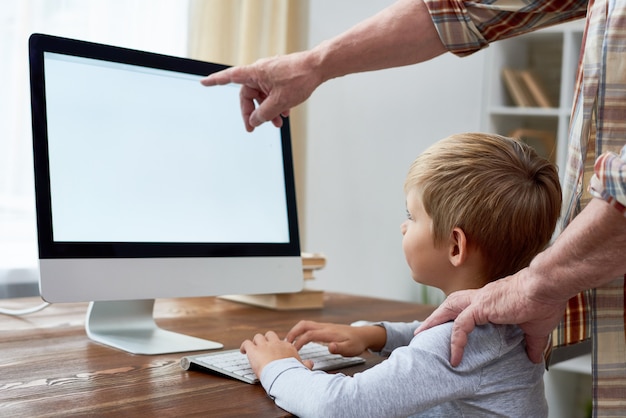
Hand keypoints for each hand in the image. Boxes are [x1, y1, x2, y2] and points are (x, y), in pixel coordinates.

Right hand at [201, 52, 321, 131]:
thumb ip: (264, 114)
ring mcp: (270, 75)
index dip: (215, 81)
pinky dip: (276, 104)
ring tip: (278, 124)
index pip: (230, 77)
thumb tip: (254, 121)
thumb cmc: (299, 78)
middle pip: (248, 95)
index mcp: (255, 73)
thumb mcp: (279, 102)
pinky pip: (272, 93)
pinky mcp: (279, 77)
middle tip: (254, 128)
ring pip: (262, 96)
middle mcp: (260, 72)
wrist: (318, 67)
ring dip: (268, 111)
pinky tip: (285, 114)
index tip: (203, 82)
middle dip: (253, 113)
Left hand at [240, 331, 312, 377]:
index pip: (282, 342)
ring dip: (255, 342)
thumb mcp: (302, 368)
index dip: (278, 346)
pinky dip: (244, 346)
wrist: (283, 376)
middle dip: (266, 339)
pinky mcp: (254, 350)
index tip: (276, 351)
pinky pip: (246, 343)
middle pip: (269, 334)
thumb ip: (305, 364)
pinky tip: (242, 351)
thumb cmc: (293, 374)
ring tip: (253, 348)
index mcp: (287, 347)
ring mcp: (264, 346)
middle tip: (263, 347)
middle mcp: (276, 343)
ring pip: (258, 337)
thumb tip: (310, 363)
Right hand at [285, 320, 385, 356]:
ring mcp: (324, 327)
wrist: (363, 335)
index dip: (299, 342)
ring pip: (305, 324)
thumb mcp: (350, 349)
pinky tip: (299, 340)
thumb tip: (330, 347)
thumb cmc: (356, 343)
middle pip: (304, 325)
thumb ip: (339, 348)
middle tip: (285, 343)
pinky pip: (309, 327)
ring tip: (289, 342)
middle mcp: (324, 327)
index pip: (309, 334)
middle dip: (292, 332)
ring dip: (295, 331)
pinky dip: (301, 332)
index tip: (294, 351)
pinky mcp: (324, 329)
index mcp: (329, 333)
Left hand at [415, 273, 566, 366]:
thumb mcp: (537, 328)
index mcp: (493, 299)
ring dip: (435, 321)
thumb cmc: (546, 301)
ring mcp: (480, 300)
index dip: (455, 315)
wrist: (549, 286)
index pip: (468, 305)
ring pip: (449, 309)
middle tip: (423, 328)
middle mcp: (483, 296)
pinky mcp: (481, 307)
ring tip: (422, 334)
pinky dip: (456, 340)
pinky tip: (455, 355)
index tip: (447, 327)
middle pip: (452, 302)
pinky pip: (461, 325)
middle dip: (436, 315)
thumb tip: (535, 358)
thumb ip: (532, 343)